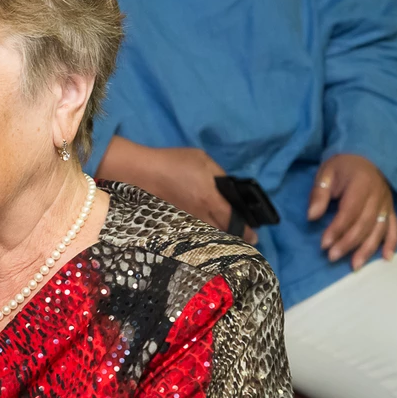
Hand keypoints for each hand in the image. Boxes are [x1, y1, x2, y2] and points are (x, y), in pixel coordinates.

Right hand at [101, 144, 257, 242]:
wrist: (142, 172)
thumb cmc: (174, 162)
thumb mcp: (202, 160)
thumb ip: (219, 175)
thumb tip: (228, 189)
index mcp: (210, 199)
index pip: (233, 219)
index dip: (246, 231)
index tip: (254, 237)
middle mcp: (200, 214)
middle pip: (222, 232)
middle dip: (234, 235)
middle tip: (242, 236)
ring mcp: (186, 221)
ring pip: (208, 235)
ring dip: (219, 236)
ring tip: (225, 235)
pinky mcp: (175, 223)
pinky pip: (195, 233)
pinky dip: (203, 235)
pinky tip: (204, 232)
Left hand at [307, 154, 396, 269]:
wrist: (365, 157)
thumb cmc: (342, 167)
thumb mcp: (326, 173)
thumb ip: (319, 194)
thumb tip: (312, 216)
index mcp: (361, 184)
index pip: (349, 212)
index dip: (337, 229)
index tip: (323, 244)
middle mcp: (378, 196)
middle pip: (364, 224)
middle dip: (348, 243)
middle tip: (332, 257)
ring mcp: (387, 204)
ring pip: (379, 230)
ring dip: (367, 250)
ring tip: (354, 266)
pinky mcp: (391, 210)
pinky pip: (394, 228)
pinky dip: (392, 244)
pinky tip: (387, 259)